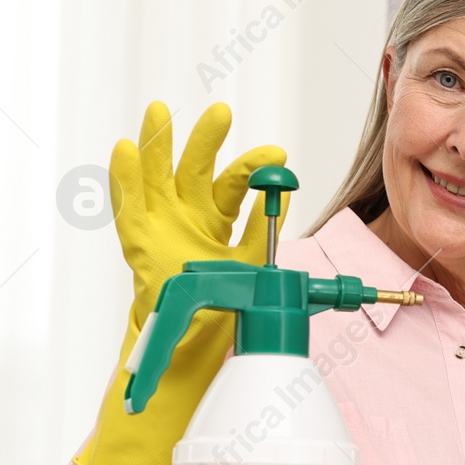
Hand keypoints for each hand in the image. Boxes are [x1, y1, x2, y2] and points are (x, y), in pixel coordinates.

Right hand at [72, 101, 285, 464]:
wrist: (191, 354)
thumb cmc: (225, 318)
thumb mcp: (262, 290)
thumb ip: (289, 276)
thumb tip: (344, 286)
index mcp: (223, 227)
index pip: (240, 192)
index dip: (256, 173)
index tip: (278, 159)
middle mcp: (192, 222)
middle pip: (199, 174)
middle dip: (209, 142)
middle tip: (222, 112)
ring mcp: (164, 230)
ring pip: (160, 179)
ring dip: (158, 145)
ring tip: (158, 111)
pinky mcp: (139, 245)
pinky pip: (127, 208)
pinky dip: (123, 179)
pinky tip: (120, 150)